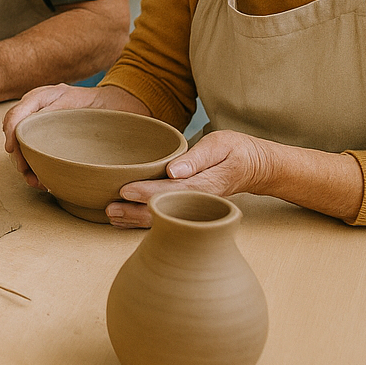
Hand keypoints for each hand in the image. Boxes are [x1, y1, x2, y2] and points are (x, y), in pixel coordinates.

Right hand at [3, 84, 149, 187]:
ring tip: (38, 182)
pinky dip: (36, 167)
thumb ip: (58, 109)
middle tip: (29, 175)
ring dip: (27, 166)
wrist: (119, 107)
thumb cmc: (104, 104)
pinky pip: (35, 153)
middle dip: (19, 156)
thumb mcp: (83, 103)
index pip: (16, 114)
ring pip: (23, 147)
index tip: (13, 150)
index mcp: (44, 97)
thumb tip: (34, 126)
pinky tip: (45, 179)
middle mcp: (38, 109)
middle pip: (15, 134)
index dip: (11, 132)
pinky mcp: (48, 138)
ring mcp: (42, 124)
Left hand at [106, 130, 274, 227]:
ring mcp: (195, 208)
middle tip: (110, 209)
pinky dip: (145, 219)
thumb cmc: (236, 151)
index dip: (148, 193)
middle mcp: (199, 202)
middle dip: (135, 212)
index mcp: (207, 185)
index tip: (125, 190)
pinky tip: (126, 219)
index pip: (172, 192)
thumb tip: (173, 170)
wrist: (255, 167)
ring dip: (136, 219)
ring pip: (164, 219)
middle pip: (164, 212)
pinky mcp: (190, 208)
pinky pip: (167, 217)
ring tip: (111, 216)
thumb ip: (196, 158)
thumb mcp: (220, 145)